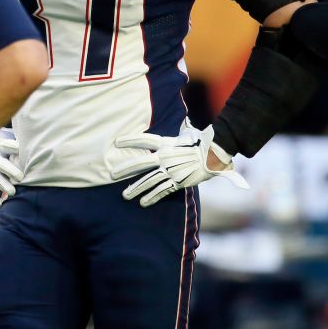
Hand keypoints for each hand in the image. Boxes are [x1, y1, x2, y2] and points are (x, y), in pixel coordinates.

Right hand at [0, 129, 22, 206]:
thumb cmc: (1, 139)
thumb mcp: (8, 135)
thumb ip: (20, 138)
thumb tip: (36, 138)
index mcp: (0, 143)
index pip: (7, 145)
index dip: (14, 147)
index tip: (22, 151)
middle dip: (9, 170)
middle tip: (20, 177)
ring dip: (2, 184)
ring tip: (12, 192)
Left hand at [113, 124, 248, 206]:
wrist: (215, 155)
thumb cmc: (202, 142)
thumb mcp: (188, 134)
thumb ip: (178, 133)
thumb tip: (179, 125)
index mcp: (167, 143)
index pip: (144, 140)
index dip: (130, 140)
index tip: (116, 142)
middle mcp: (165, 157)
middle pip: (141, 163)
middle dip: (125, 169)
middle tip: (112, 174)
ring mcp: (171, 171)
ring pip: (149, 181)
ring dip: (136, 188)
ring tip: (124, 195)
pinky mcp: (178, 182)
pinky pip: (162, 191)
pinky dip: (152, 197)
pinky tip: (142, 203)